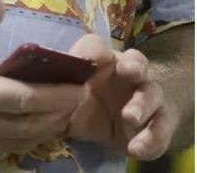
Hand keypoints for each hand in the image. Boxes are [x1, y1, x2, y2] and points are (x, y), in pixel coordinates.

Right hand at [0, 0, 83, 154]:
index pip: (26, 99)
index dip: (58, 96)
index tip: (81, 85)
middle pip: (31, 127)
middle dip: (61, 114)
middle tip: (80, 96)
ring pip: (21, 143)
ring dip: (47, 129)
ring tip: (64, 110)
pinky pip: (5, 147)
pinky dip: (27, 139)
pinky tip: (34, 124)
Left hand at [65, 34, 176, 159]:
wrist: (103, 121)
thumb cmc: (78, 99)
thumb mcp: (64, 92)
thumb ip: (55, 84)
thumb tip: (35, 81)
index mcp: (100, 61)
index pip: (98, 47)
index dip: (95, 51)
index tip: (94, 59)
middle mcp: (126, 74)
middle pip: (137, 62)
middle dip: (134, 66)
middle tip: (129, 73)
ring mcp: (144, 97)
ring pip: (153, 93)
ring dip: (143, 104)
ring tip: (129, 119)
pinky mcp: (155, 123)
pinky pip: (160, 129)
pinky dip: (151, 139)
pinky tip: (136, 149)